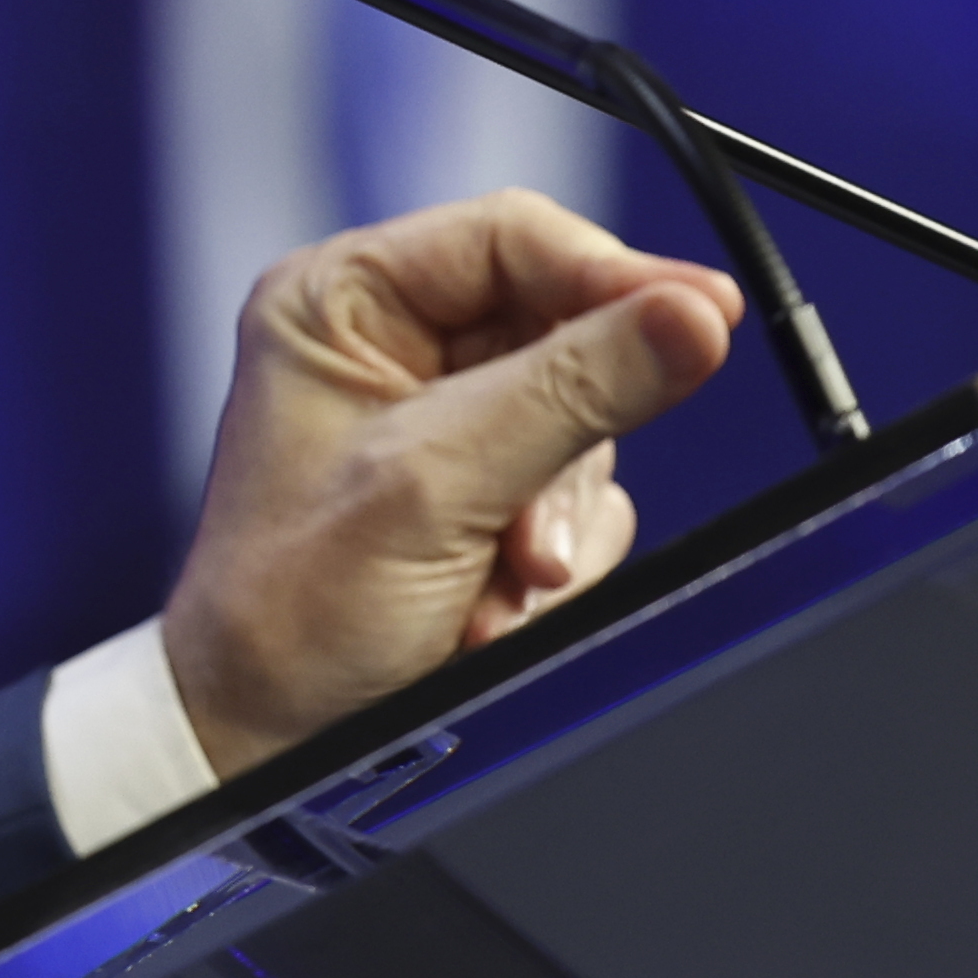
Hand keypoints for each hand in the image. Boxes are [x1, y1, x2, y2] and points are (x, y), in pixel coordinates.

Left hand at [152, 190, 737, 778]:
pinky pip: (581, 503)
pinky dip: (555, 564)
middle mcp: (393, 346)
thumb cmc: (291, 609)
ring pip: (584, 429)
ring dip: (556, 522)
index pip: (515, 238)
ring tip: (493, 586)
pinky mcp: (483, 496)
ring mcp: (443, 425)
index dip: (617, 276)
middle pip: (567, 336)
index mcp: (344, 299)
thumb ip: (573, 391)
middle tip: (535, 531)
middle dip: (566, 448)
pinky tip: (489, 608)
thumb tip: (689, 318)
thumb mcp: (438, 484)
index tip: (706, 318)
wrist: (271, 738)